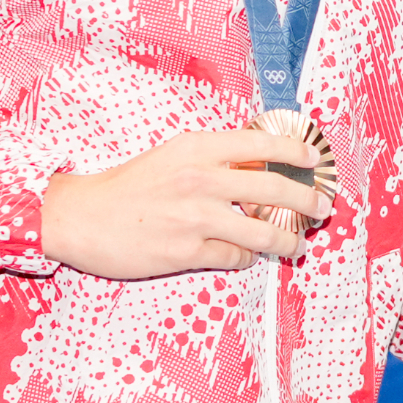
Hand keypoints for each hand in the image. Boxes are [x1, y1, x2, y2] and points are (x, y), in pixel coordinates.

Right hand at [39, 128, 332, 280]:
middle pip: (275, 189)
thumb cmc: (125, 188)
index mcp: (197, 148)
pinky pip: (235, 257)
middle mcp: (201, 178)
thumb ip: (213, 159)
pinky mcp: (187, 252)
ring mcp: (196, 217)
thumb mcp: (171, 156)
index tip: (314, 160)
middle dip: (307, 201)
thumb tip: (259, 167)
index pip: (263, 144)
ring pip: (263, 232)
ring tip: (295, 246)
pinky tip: (243, 256)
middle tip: (322, 208)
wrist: (80, 217)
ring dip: (287, 241)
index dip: (296, 151)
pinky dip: (244, 258)